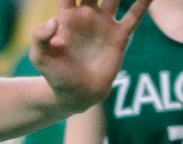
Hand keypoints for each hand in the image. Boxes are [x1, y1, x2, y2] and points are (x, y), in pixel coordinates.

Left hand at [30, 0, 154, 111]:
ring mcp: (104, 24)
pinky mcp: (119, 37)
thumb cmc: (56, 76)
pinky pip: (133, 17)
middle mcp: (87, 15)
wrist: (77, 94)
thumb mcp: (40, 57)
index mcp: (66, 15)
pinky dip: (142, 4)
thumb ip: (40, 37)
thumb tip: (54, 22)